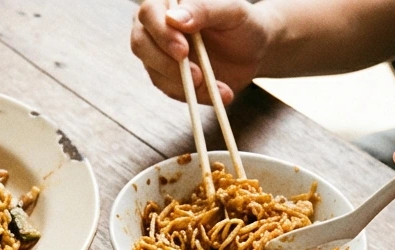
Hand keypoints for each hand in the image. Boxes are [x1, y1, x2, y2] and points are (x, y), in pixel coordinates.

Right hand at [131, 0, 272, 104]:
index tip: (183, 51)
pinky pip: (171, 90)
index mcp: (168, 2)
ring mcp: (158, 53)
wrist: (254, 50)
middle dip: (166, 63)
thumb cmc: (243, 23)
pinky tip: (218, 92)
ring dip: (184, 84)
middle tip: (196, 75)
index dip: (162, 33)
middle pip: (141, 44)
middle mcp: (157, 26)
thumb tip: (173, 18)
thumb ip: (203, 9)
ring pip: (154, 72)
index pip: (149, 13)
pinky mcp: (167, 77)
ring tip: (217, 86)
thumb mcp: (231, 11)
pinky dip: (195, 96)